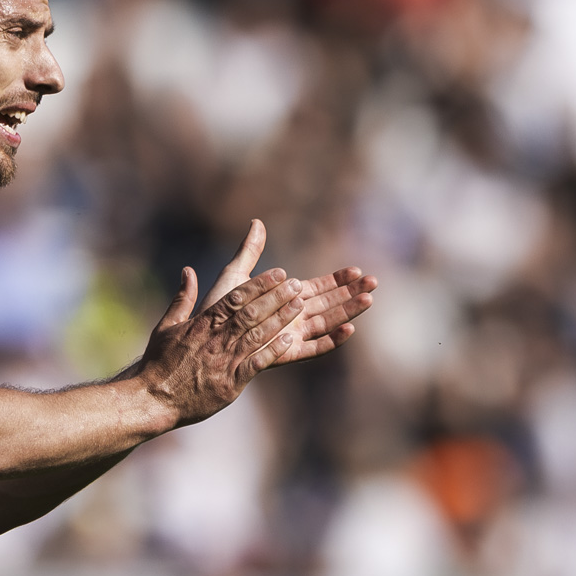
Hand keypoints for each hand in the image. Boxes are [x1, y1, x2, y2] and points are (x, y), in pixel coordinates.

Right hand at [139, 263, 303, 426]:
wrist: (153, 398)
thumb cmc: (158, 363)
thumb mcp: (165, 326)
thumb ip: (181, 299)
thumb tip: (187, 271)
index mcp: (202, 323)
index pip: (235, 298)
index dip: (259, 284)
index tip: (278, 273)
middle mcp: (216, 339)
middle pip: (251, 312)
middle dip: (276, 297)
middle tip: (297, 284)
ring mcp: (224, 360)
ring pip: (257, 334)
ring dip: (280, 318)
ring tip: (300, 305)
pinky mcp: (230, 383)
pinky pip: (256, 363)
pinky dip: (273, 350)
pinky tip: (290, 340)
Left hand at [199, 219, 376, 365]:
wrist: (201, 340)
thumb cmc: (215, 309)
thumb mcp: (234, 275)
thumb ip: (249, 251)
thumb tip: (257, 222)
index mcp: (282, 300)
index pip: (316, 288)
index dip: (337, 279)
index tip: (357, 269)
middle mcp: (290, 318)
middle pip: (328, 304)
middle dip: (351, 293)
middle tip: (374, 282)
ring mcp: (289, 336)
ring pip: (326, 323)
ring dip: (348, 311)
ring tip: (369, 299)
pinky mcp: (284, 354)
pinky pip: (312, 348)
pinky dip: (331, 340)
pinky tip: (349, 329)